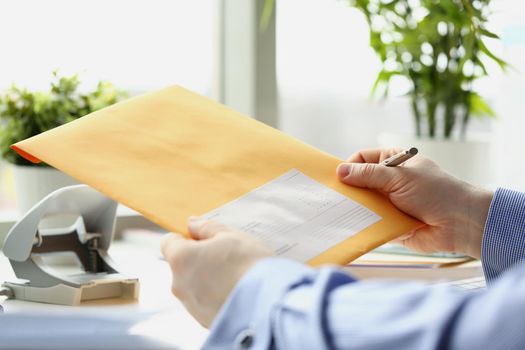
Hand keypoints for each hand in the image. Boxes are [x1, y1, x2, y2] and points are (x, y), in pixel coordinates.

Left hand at [160, 218, 272, 326]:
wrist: (269, 304)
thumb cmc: (249, 265)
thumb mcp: (232, 236)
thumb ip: (207, 228)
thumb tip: (193, 224)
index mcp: (181, 259)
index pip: (169, 242)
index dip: (186, 238)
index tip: (204, 239)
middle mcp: (179, 284)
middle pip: (181, 265)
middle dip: (199, 259)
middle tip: (226, 257)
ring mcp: (191, 306)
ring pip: (193, 285)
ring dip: (208, 279)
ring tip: (235, 277)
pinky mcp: (204, 321)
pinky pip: (205, 303)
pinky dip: (216, 297)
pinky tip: (236, 293)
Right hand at [336, 148, 492, 257]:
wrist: (461, 223)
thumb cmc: (436, 192)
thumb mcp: (399, 177)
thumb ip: (369, 175)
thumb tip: (340, 171)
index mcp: (393, 163)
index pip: (362, 159)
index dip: (348, 166)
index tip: (335, 178)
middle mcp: (389, 182)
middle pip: (359, 183)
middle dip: (348, 190)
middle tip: (331, 197)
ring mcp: (389, 203)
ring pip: (363, 204)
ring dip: (354, 208)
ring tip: (336, 213)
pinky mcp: (390, 224)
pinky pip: (371, 223)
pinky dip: (363, 225)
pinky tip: (349, 227)